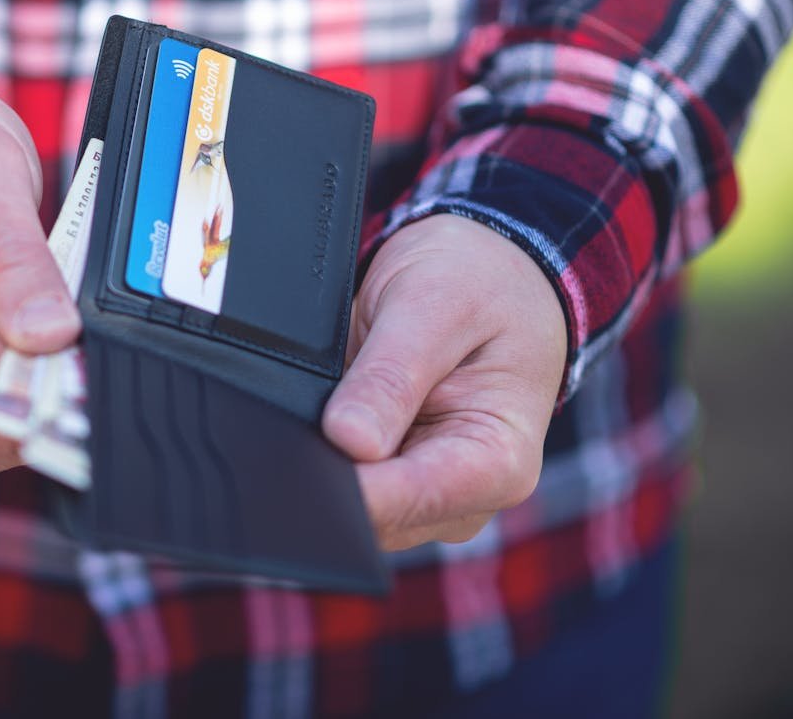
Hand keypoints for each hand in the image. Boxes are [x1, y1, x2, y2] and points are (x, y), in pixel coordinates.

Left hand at [322, 215, 566, 549]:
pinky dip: (320, 456)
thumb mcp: (436, 306)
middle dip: (326, 474)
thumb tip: (348, 441)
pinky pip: (343, 489)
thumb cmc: (480, 284)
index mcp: (499, 459)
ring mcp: (427, 497)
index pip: (409, 500)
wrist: (490, 275)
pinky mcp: (392, 484)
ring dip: (319, 465)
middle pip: (375, 517)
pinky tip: (314, 417)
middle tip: (294, 417)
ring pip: (351, 511)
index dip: (346, 489)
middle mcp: (466, 495)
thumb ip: (392, 375)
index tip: (297, 463)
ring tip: (313, 401)